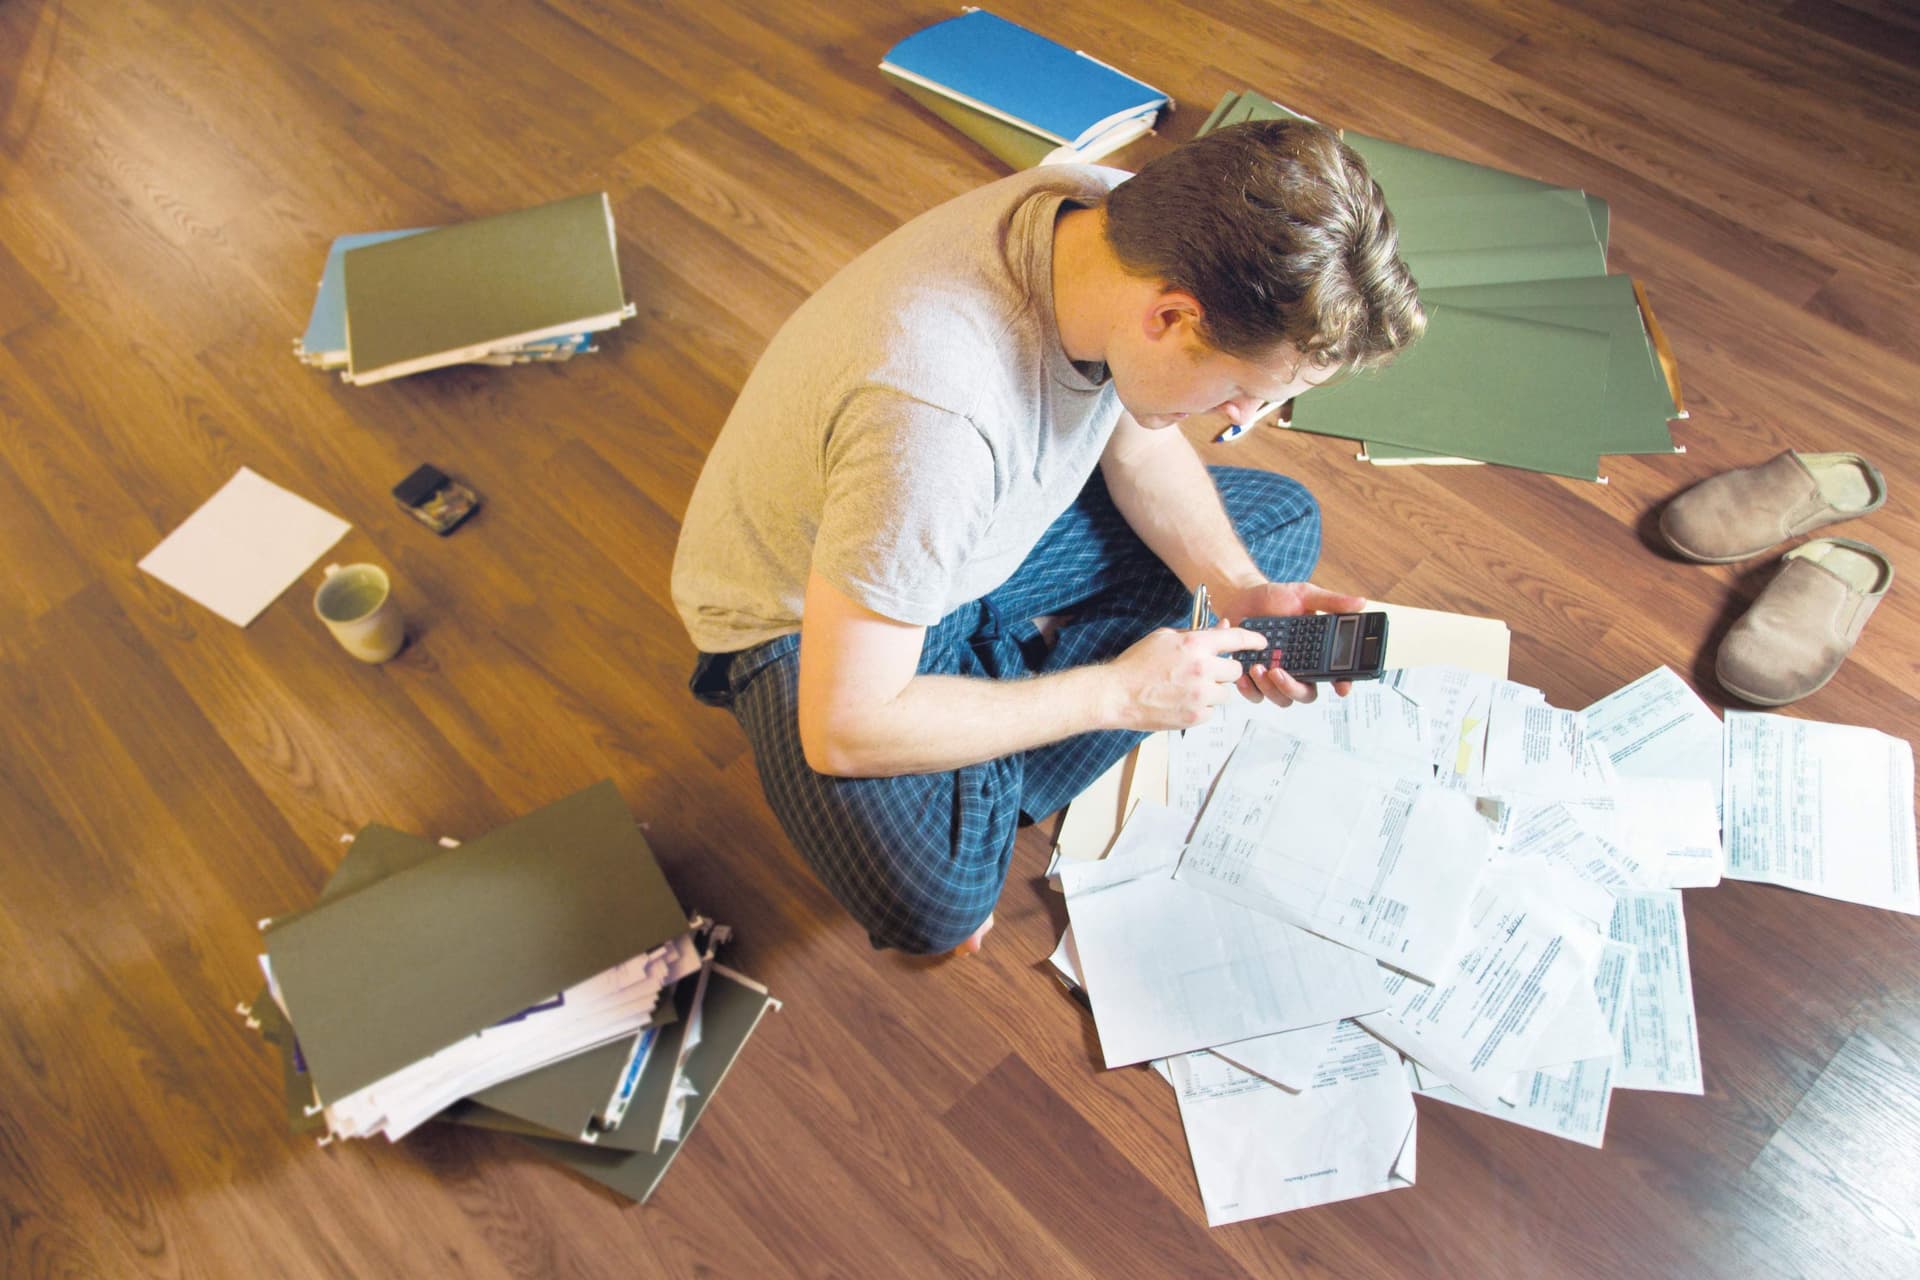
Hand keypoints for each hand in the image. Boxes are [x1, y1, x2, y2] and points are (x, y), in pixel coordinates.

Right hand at [1107, 624, 1270, 730]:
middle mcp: (1202, 669)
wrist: (1117, 694)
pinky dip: (1203, 707)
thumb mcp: (1165, 638)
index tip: (1261, 643)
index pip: (1236, 639)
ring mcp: (1201, 695)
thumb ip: (1196, 634)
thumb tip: (1222, 629)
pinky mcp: (1196, 716)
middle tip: (1206, 671)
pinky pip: (1213, 710)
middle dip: (1224, 670)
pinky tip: (1182, 701)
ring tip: (1189, 688)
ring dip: (1214, 690)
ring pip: (1226, 692)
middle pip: (1235, 670)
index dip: (1253, 639)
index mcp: (1195, 644)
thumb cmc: (1136, 665)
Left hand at [1208, 581, 1367, 707]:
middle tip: (1279, 672)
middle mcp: (1298, 668)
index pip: (1335, 675)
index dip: (1342, 684)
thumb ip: (1332, 602)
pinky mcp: (1254, 678)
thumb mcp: (1305, 595)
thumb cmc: (1275, 598)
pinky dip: (1249, 689)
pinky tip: (1244, 674)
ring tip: (1258, 667)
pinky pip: (1256, 696)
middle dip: (1293, 689)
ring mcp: (1276, 675)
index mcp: (1315, 653)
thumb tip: (1360, 602)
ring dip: (1270, 689)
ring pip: (1281, 699)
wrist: (1242, 597)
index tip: (1341, 688)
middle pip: (1306, 694)